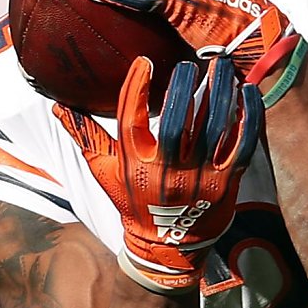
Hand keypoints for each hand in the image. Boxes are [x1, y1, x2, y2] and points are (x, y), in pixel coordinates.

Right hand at [53, 56, 262, 293]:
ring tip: (222, 66)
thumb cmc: (134, 201)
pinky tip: (248, 92)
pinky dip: (249, 116)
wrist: (168, 246)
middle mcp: (167, 169)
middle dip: (182, 86)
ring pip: (213, 126)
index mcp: (135, 162)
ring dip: (219, 92)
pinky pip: (242, 143)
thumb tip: (58, 105)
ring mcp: (200, 176)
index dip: (137, 87)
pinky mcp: (226, 181)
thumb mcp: (104, 172)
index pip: (131, 118)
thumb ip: (85, 136)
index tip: (145, 62)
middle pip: (176, 120)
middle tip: (188, 63)